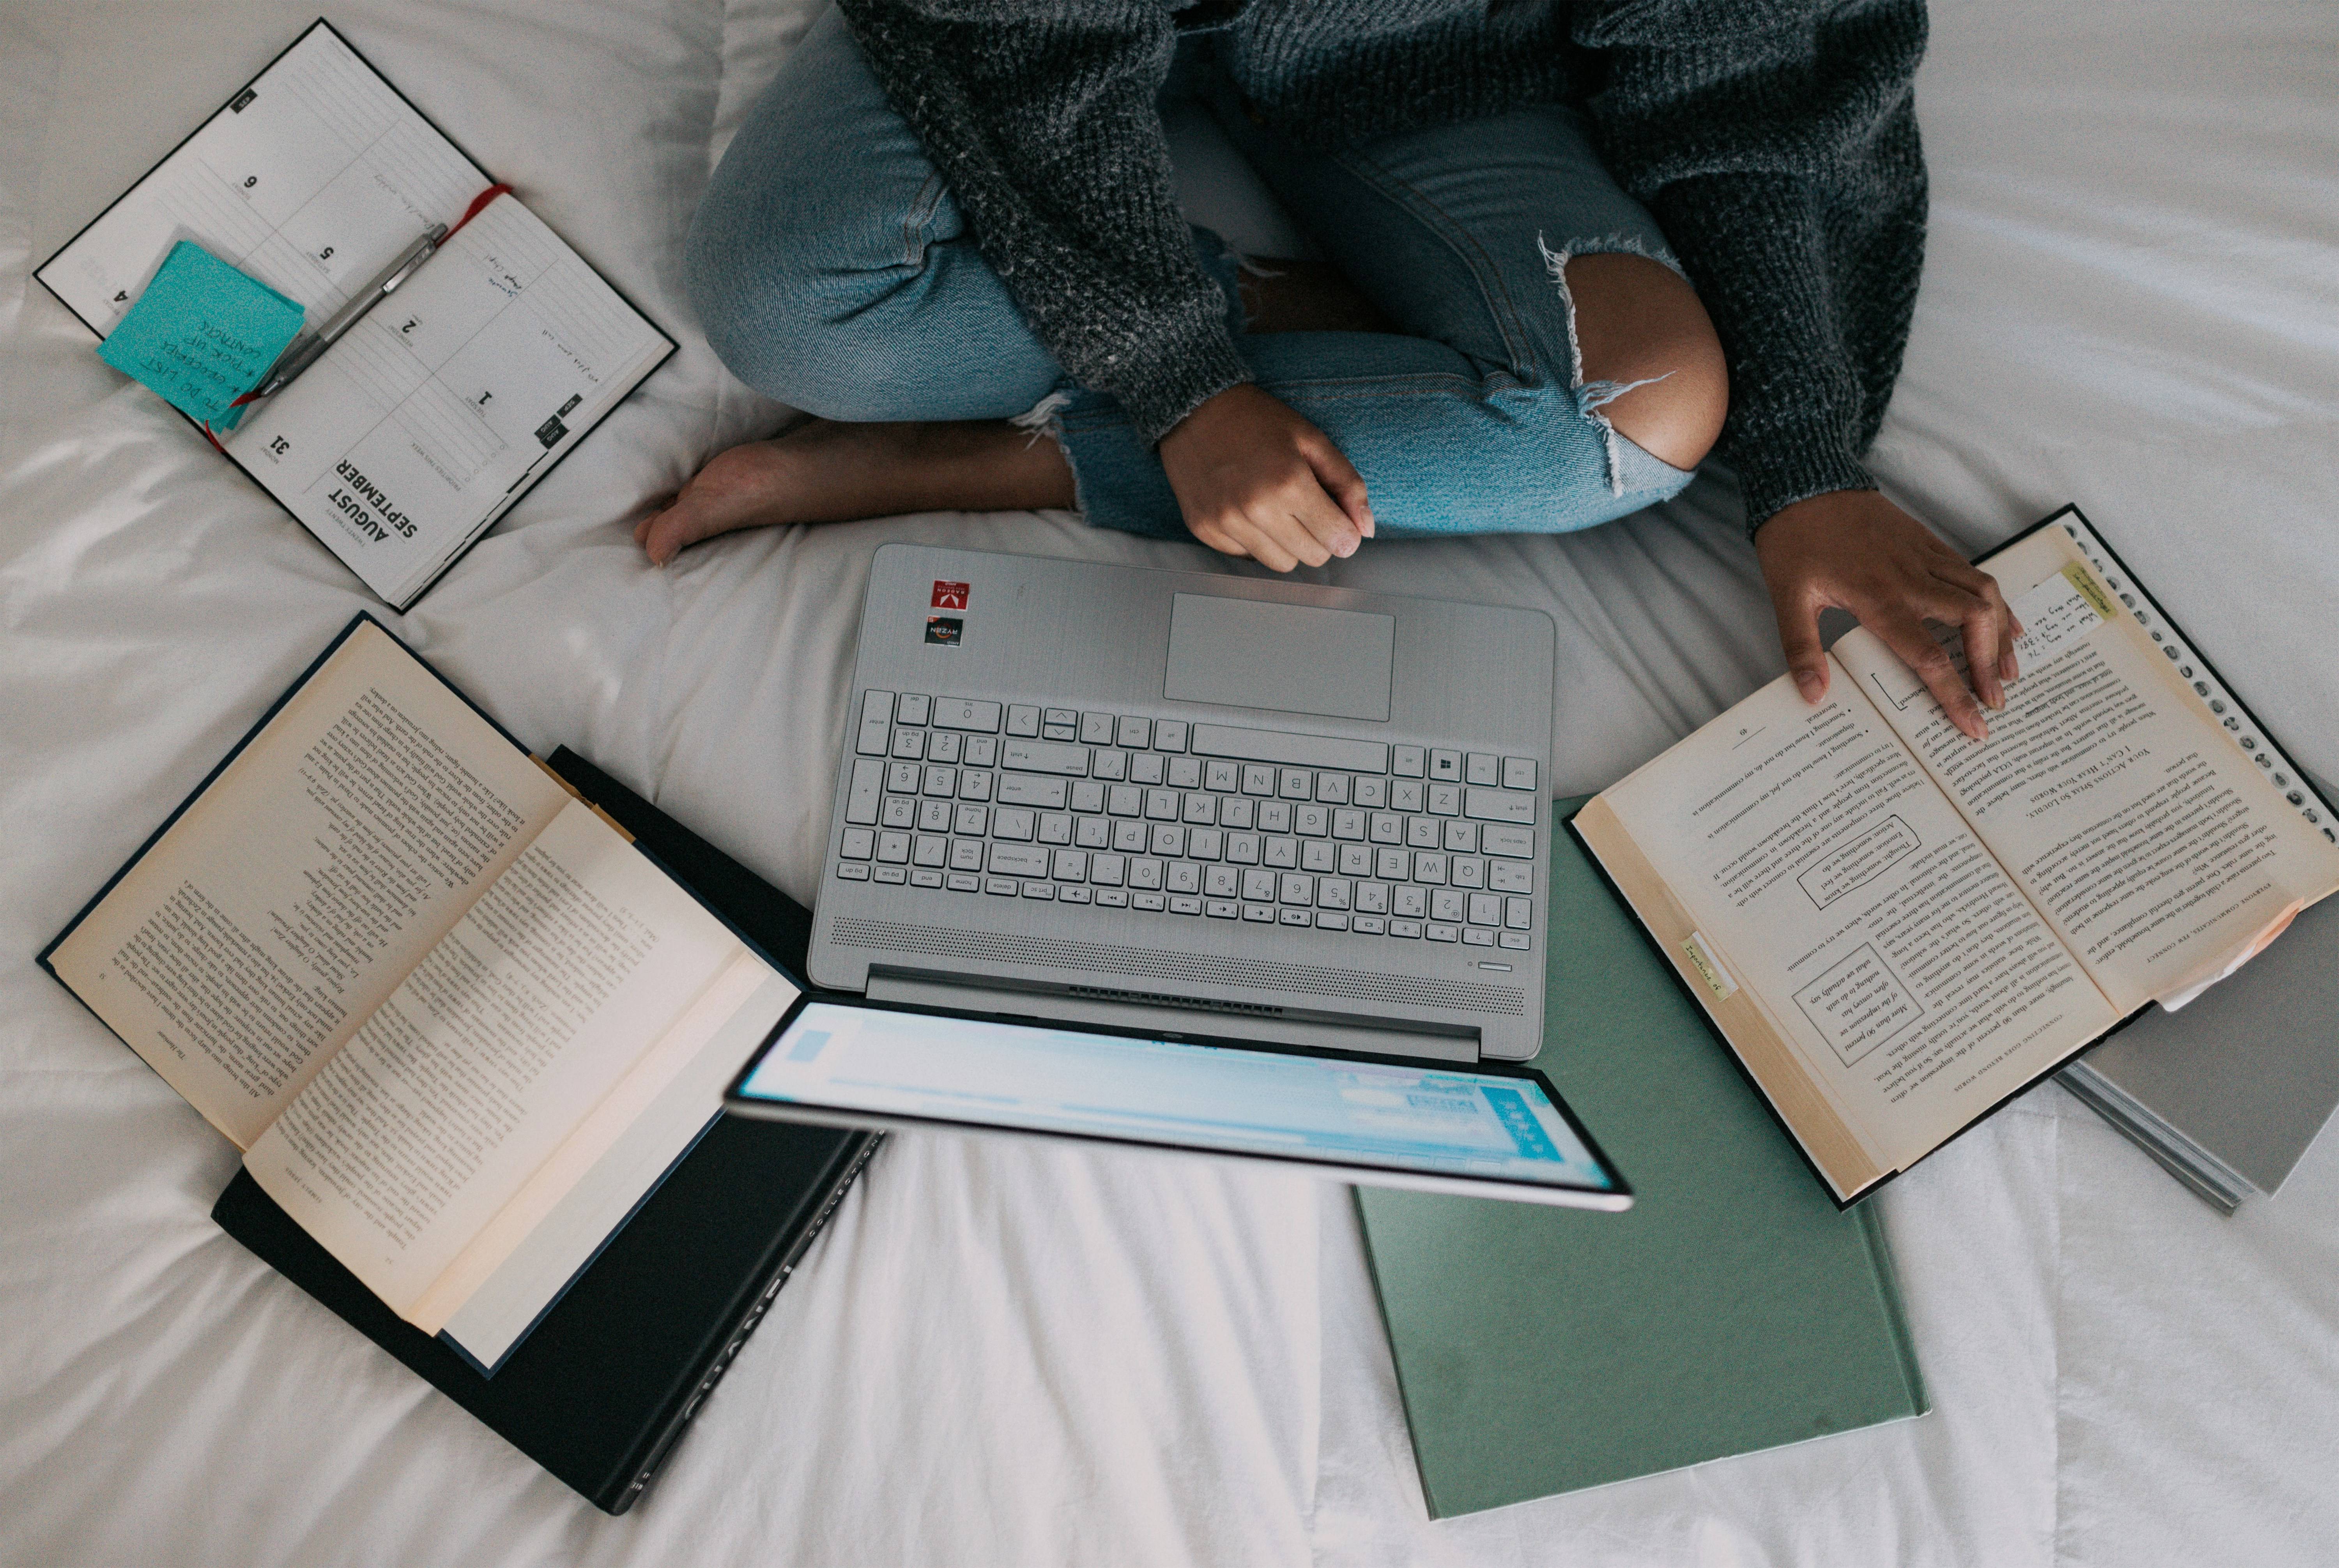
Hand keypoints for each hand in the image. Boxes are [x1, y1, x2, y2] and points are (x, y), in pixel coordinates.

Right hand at [1158, 384, 1372, 570]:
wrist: (1194, 409)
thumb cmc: (1257, 420)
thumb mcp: (1312, 440)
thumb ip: (1347, 484)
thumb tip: (1365, 530)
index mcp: (1290, 483)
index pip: (1337, 539)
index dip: (1346, 533)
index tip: (1340, 522)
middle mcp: (1256, 509)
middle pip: (1312, 557)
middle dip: (1319, 538)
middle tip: (1309, 511)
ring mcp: (1227, 522)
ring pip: (1281, 564)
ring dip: (1289, 545)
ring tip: (1279, 511)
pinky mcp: (1205, 529)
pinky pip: (1246, 556)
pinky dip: (1255, 541)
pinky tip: (1249, 510)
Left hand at [1757, 489, 2021, 740]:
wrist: (1805, 483)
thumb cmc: (1795, 542)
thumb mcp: (1788, 599)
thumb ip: (1802, 649)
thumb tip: (1814, 696)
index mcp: (1879, 598)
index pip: (1928, 656)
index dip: (1954, 694)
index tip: (1973, 726)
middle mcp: (1912, 578)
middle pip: (1974, 620)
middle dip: (1990, 664)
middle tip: (1995, 701)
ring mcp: (1925, 556)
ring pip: (1984, 593)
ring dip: (2000, 634)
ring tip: (2008, 670)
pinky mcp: (1929, 542)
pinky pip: (1974, 572)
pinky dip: (1995, 601)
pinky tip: (2004, 622)